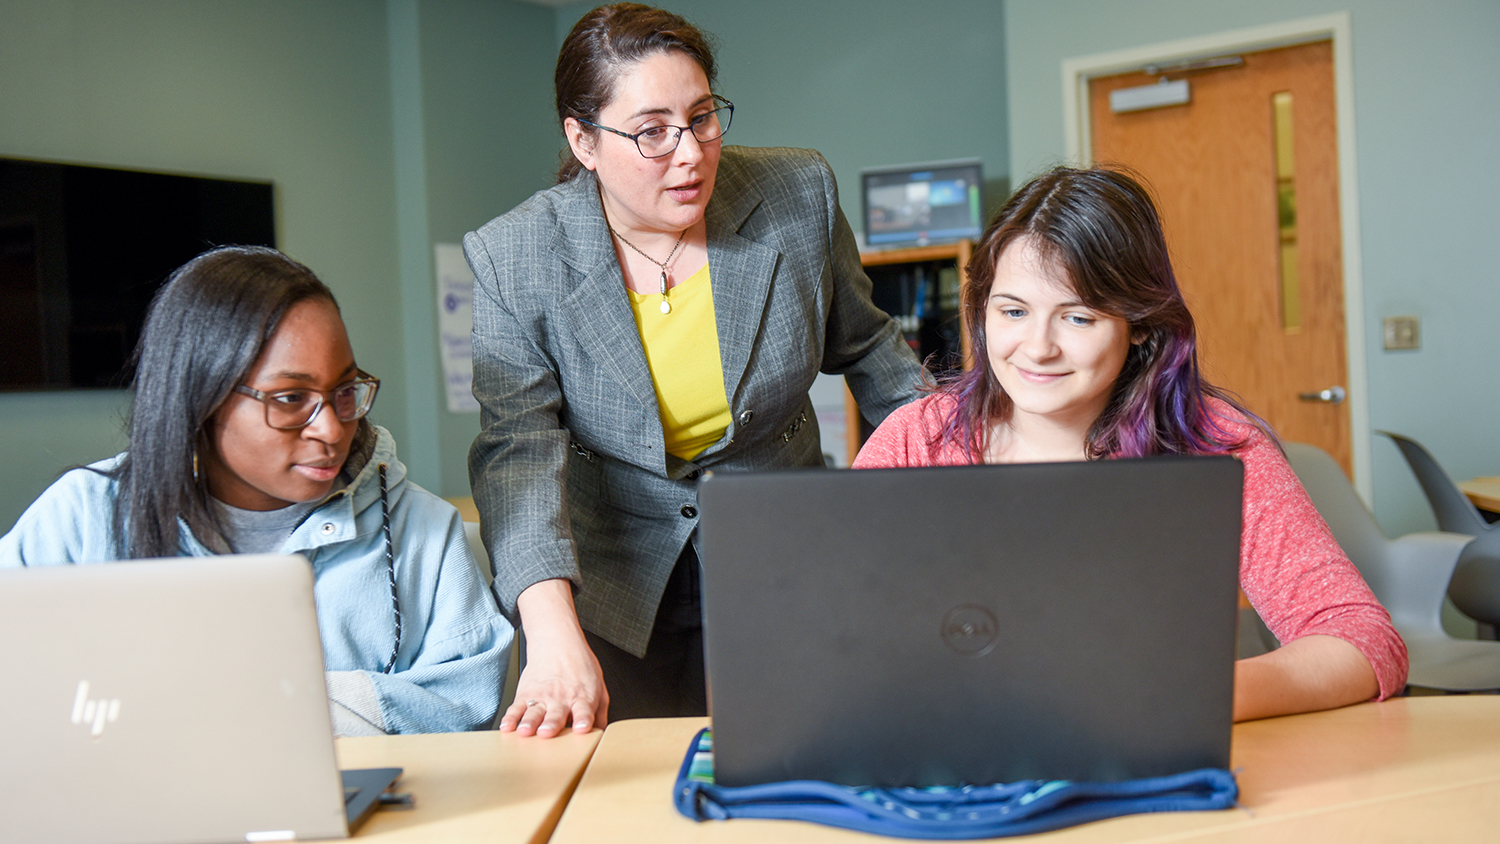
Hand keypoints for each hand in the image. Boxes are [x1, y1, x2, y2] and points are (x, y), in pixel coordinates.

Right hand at [499, 579, 608, 736]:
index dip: (583, 720)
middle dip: (551, 725)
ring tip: (525, 731)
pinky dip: (510, 718)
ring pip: (534, 713)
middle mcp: (561, 699)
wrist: (557, 642)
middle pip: (556, 715)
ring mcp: (542, 697)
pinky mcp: (525, 695)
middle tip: (546, 733)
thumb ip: (599, 713)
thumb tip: (601, 734)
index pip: (584, 711)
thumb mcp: (598, 687)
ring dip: (529, 723)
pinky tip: (507, 727)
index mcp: (582, 697)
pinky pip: (516, 708)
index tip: (581, 729)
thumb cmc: (579, 666)